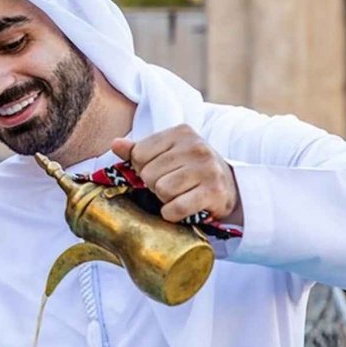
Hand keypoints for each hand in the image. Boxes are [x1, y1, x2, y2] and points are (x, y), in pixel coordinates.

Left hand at [110, 125, 242, 225]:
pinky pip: (175, 208)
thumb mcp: (168, 153)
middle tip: (173, 185)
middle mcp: (196, 147)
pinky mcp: (214, 192)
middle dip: (155, 185)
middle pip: (148, 174)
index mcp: (181, 132)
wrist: (231, 187)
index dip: (143, 168)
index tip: (160, 171)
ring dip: (165, 199)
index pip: (138, 154)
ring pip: (161, 190)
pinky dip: (173, 214)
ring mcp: (207, 169)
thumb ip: (139, 149)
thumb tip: (115, 144)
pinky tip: (183, 208)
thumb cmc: (191, 169)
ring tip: (180, 194)